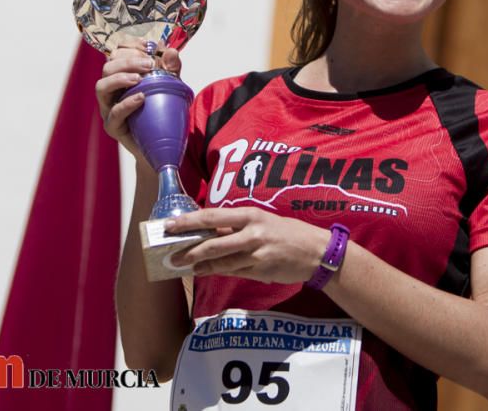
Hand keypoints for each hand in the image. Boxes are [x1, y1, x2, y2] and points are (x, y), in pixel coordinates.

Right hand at [95, 41, 181, 158]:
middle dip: (128, 60)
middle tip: (149, 63)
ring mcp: (109, 108)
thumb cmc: (161, 112)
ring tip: (139, 78)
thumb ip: (171, 69)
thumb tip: (171, 51)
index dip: (129, 45)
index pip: (116, 53)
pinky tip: (141, 98)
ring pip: (101, 87)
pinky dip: (126, 103)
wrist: (161, 146)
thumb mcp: (171, 86)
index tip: (149, 45)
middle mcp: (112, 90)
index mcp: (121, 75)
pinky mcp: (113, 126)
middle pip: (108, 66)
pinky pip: (114, 113)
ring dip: (119, 78)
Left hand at [166, 207, 331, 283]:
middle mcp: (252, 233)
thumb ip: (238, 226)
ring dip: (200, 265)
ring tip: (186, 267)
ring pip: (221, 262)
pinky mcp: (261, 270)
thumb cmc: (289, 232)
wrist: (317, 252)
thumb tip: (209, 230)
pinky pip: (234, 272)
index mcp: (250, 215)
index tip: (170, 226)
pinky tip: (207, 272)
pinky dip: (218, 272)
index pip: (211, 216)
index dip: (188, 222)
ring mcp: (256, 254)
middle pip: (212, 243)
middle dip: (189, 250)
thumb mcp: (263, 221)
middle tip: (172, 256)